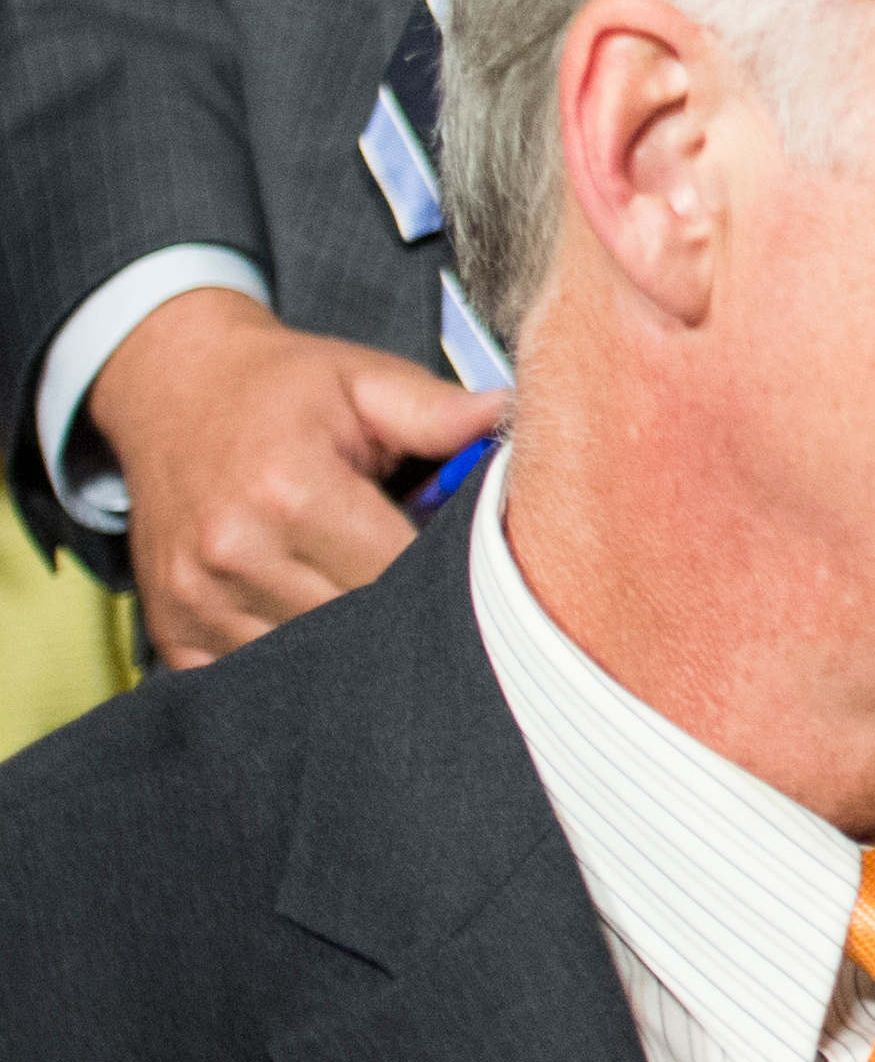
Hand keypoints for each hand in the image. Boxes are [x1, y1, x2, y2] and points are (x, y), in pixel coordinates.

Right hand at [90, 289, 502, 663]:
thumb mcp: (365, 381)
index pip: (397, 571)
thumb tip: (515, 422)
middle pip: (359, 624)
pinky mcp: (173, 633)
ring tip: (375, 596)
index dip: (449, 579)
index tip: (477, 573)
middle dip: (408, 612)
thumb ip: (440, 412)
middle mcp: (235, 552)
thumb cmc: (283, 389)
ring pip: (311, 660)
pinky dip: (295, 657)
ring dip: (353, 642)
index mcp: (291, 490)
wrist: (172, 392)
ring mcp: (197, 601)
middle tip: (439, 592)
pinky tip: (318, 617)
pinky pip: (253, 679)